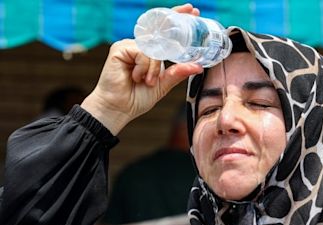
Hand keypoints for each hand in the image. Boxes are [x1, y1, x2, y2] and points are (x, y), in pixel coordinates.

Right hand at [81, 4, 202, 134]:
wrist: (119, 109)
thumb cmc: (137, 98)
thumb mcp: (163, 85)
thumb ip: (178, 73)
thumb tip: (198, 66)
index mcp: (149, 53)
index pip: (164, 33)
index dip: (176, 19)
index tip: (192, 11)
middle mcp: (139, 46)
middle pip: (159, 32)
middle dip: (175, 21)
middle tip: (191, 11)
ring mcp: (129, 46)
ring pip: (153, 48)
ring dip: (154, 67)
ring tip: (147, 81)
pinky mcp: (119, 49)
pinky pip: (142, 52)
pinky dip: (144, 66)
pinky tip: (136, 77)